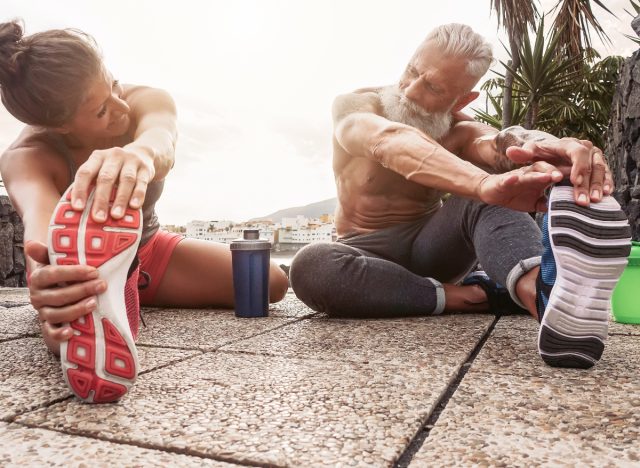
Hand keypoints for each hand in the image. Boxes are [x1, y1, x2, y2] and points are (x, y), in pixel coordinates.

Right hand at [25, 240, 106, 354]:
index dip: (73, 273)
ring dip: (76, 309)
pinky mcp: (48, 325)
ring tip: (94, 303)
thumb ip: (48, 253)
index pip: (52, 274)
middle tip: (101, 285)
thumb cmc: (62, 273)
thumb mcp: (56, 261)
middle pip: (58, 295)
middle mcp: (38, 296)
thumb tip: (31, 244)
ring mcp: (42, 312)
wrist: (57, 290)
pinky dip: (59, 334)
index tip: (94, 271)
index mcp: (39, 278)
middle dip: (82, 290)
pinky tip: (72, 331)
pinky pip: (50, 332)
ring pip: (56, 314)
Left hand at [70, 147, 154, 221]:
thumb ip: (92, 186)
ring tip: (116, 215)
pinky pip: (142, 183)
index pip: (85, 172)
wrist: (141, 154)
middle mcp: (114, 156)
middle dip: (101, 199)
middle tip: (98, 218)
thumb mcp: (102, 170)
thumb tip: (81, 213)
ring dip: (120, 199)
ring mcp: (131, 161)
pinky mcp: (146, 169)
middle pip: (106, 177)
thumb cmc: (115, 169)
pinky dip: (138, 195)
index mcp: (97, 157)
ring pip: (126, 180)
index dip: (80, 190)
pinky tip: (134, 206)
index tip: (78, 208)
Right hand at [478, 162, 563, 211]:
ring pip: (530, 173)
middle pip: (546, 169)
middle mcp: (531, 174)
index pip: (557, 173)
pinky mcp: (503, 181)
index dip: (569, 176)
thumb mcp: (535, 203)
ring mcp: (517, 177)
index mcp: (540, 177)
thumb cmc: (516, 195)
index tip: (582, 180)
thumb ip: (548, 204)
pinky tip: (514, 178)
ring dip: (539, 174)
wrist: (493, 192)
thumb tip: (564, 212)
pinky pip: (507, 179)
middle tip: (568, 177)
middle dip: (556, 172)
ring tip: (548, 177)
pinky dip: (511, 179)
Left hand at [506, 138, 612, 206]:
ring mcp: (595, 156)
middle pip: (592, 164)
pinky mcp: (601, 165)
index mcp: (569, 144)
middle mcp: (586, 148)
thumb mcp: (532, 154)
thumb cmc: (543, 154)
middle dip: (588, 183)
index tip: (575, 181)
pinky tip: (606, 195)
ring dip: (599, 186)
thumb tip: (510, 152)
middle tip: (583, 200)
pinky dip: (607, 184)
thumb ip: (522, 154)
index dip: (578, 167)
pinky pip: (608, 174)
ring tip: (595, 201)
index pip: (577, 153)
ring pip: (602, 170)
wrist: (555, 153)